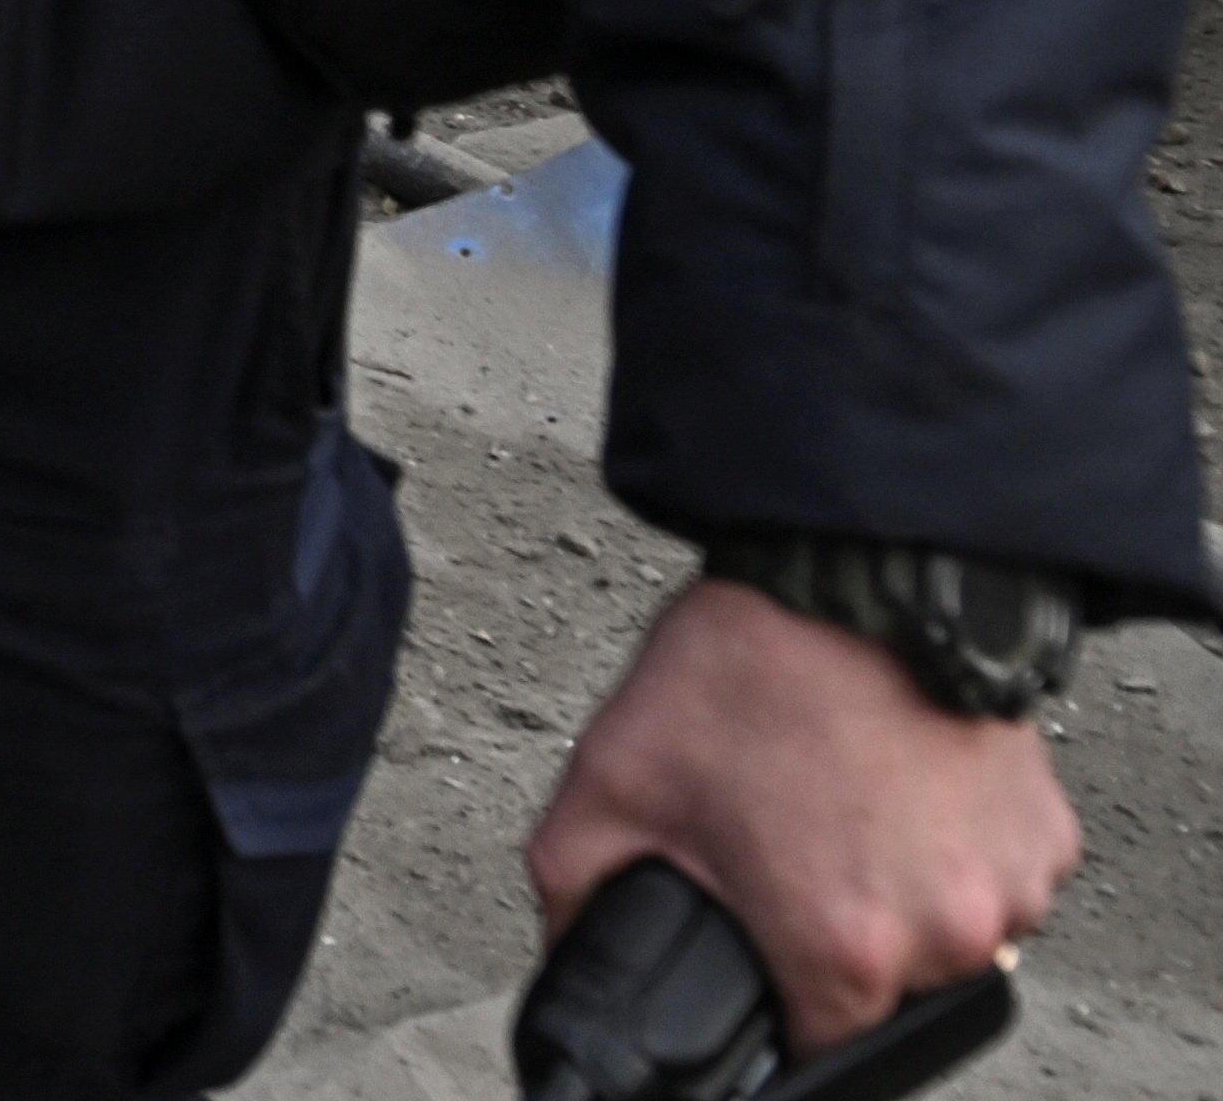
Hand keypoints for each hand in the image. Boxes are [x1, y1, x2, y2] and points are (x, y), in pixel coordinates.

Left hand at [531, 578, 1076, 1050]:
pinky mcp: (1048, 834)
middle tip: (789, 847)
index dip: (776, 1003)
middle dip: (832, 934)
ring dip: (899, 891)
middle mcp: (943, 933)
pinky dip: (950, 848)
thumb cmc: (744, 671)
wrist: (853, 572)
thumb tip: (567, 949)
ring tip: (840, 805)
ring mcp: (1009, 885)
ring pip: (945, 933)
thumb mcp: (611, 782)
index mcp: (841, 947)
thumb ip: (576, 888)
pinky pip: (995, 877)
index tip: (759, 953)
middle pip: (884, 987)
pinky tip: (897, 786)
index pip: (815, 1043)